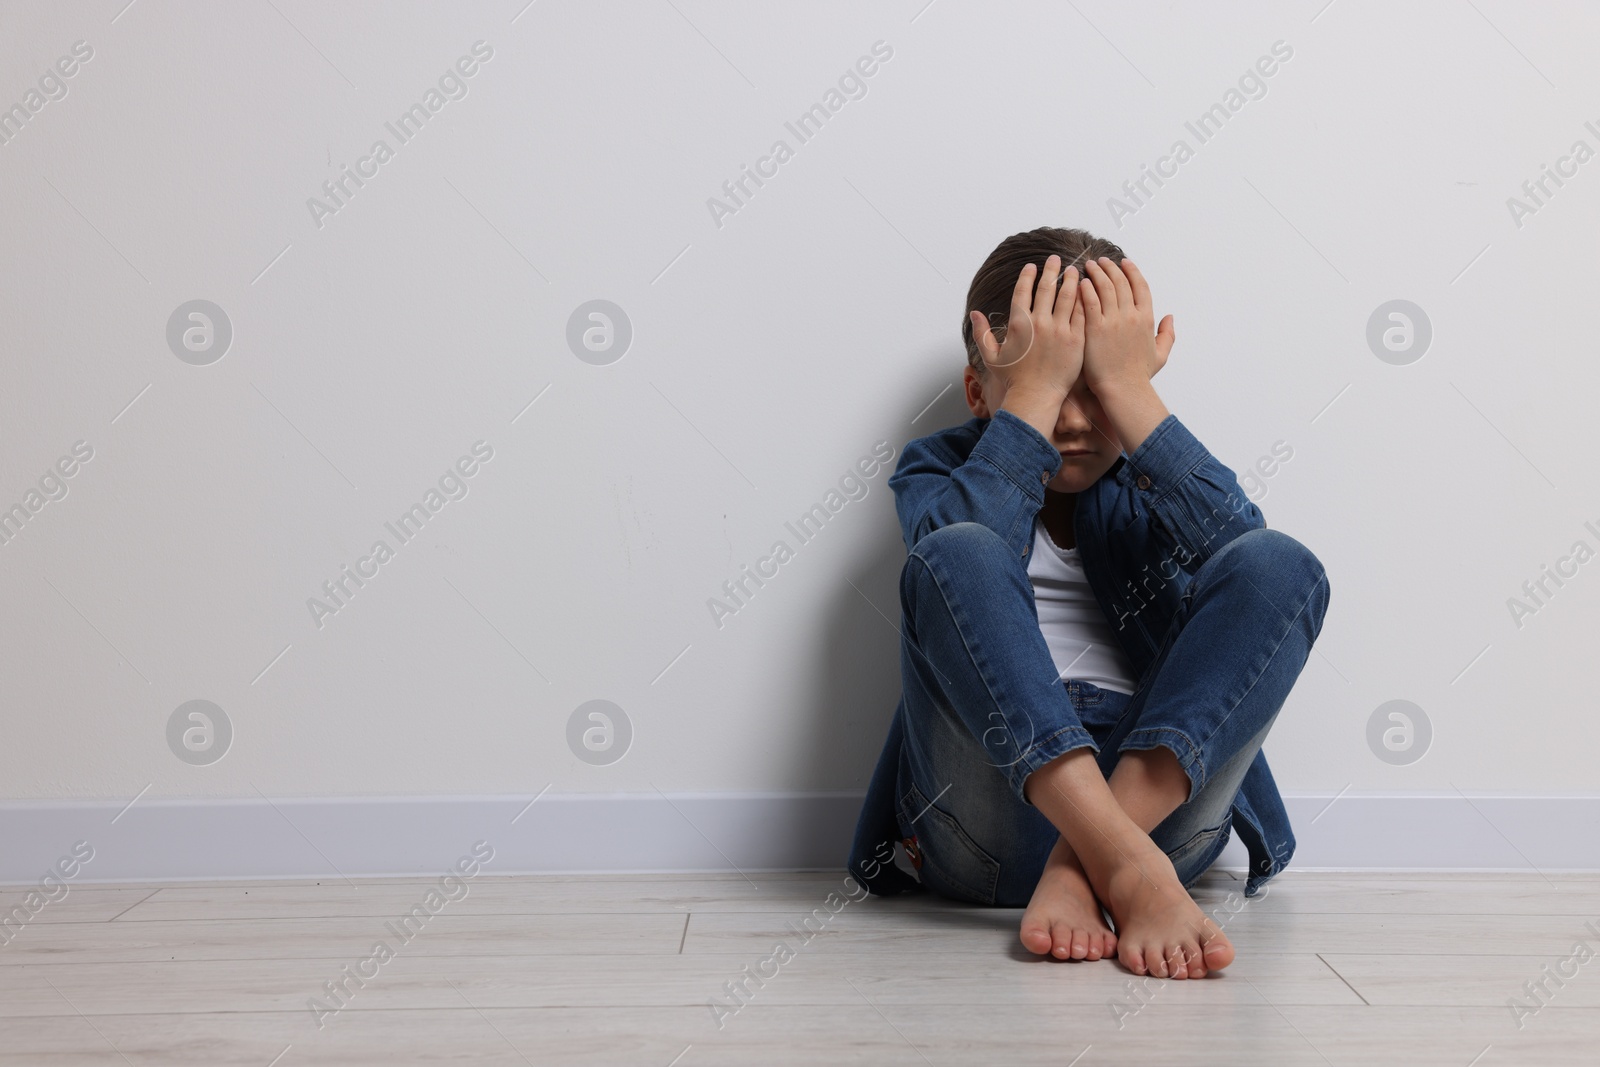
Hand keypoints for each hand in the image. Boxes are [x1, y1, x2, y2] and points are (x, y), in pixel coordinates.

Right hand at [969, 254, 1085, 406]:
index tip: (1032, 266)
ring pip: (1067, 296)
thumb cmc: (1013, 380)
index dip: (1028, 276)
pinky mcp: (1076, 340)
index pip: (1023, 291)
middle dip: (1051, 270)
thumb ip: (981, 333)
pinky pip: (1081, 314)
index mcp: (1019, 324)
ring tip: (1074, 270)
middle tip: (1054, 259)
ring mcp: (1059, 331)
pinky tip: (1086, 292)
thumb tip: (974, 314)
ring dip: (1070, 280)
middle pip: (1046, 288)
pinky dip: (1083, 300)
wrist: (1036, 398)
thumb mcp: (991, 356)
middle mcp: (1039, 323)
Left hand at [1078, 257, 1173, 389]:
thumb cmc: (1139, 376)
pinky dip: (1085, 288)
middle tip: (1101, 261)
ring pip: (1105, 287)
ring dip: (1097, 273)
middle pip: (1121, 282)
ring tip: (1089, 266)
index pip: (1141, 286)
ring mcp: (1113, 321)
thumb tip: (1170, 317)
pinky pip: (1090, 301)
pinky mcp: (1095, 328)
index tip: (1124, 262)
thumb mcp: (1160, 354)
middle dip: (1111, 267)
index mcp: (1147, 319)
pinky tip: (1080, 282)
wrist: (1123, 390)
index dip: (1132, 271)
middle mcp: (1131, 316)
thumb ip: (1168, 334)